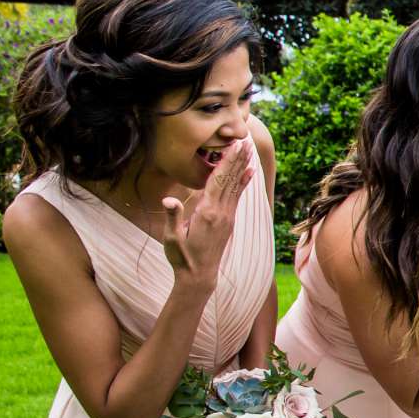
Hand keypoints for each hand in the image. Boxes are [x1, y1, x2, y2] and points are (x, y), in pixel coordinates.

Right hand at [161, 135, 252, 285]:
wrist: (199, 276)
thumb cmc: (181, 257)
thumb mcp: (171, 238)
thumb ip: (172, 217)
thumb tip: (169, 199)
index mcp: (206, 213)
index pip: (217, 182)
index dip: (226, 163)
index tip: (233, 147)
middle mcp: (221, 213)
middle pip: (230, 180)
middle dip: (237, 160)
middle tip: (244, 140)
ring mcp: (227, 217)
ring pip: (235, 187)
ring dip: (241, 167)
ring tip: (248, 151)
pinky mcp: (228, 222)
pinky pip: (237, 197)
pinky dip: (243, 183)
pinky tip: (249, 173)